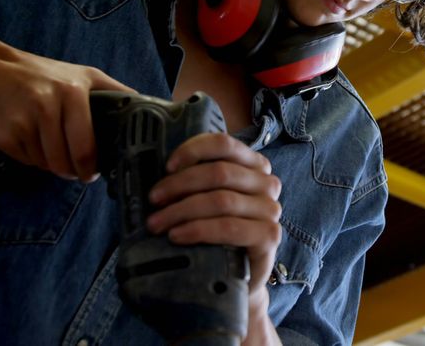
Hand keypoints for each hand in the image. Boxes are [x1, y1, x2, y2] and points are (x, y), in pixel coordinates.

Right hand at [0, 48, 135, 180]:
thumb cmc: (44, 73)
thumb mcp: (84, 74)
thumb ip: (115, 91)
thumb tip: (147, 106)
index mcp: (71, 93)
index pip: (85, 147)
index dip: (90, 168)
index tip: (92, 173)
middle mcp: (46, 106)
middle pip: (64, 161)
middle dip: (71, 171)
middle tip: (74, 169)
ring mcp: (22, 122)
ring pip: (45, 164)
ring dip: (51, 163)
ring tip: (51, 145)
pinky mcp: (3, 136)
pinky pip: (26, 161)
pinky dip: (32, 158)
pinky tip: (31, 140)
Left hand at [145, 133, 282, 292]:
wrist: (237, 279)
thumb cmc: (217, 234)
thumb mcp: (207, 200)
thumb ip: (196, 182)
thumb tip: (157, 169)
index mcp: (253, 165)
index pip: (224, 144)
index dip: (192, 151)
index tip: (166, 167)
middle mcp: (267, 183)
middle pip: (220, 172)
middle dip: (180, 185)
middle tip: (154, 200)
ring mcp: (270, 210)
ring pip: (222, 200)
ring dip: (182, 210)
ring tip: (158, 223)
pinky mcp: (268, 236)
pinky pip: (229, 227)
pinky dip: (199, 230)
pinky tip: (178, 236)